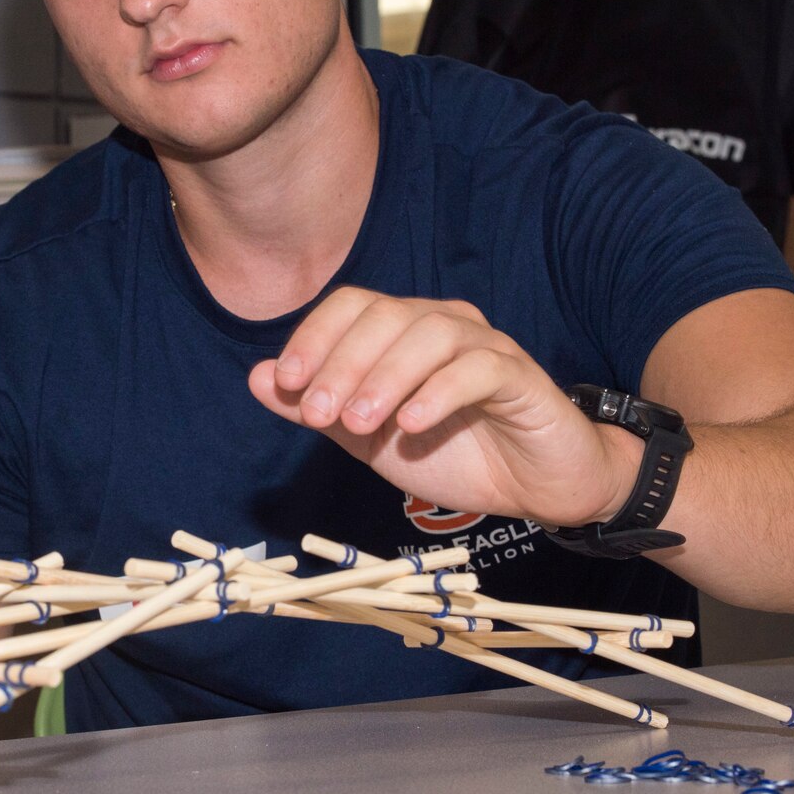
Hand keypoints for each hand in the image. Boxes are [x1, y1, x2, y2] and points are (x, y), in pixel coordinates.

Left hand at [247, 289, 639, 527]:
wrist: (536, 487)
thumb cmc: (454, 454)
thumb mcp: (369, 439)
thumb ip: (317, 410)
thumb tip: (257, 378)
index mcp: (404, 331)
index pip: (352, 306)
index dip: (314, 338)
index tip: (286, 382)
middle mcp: (444, 325)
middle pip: (385, 316)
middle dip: (341, 363)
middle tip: (317, 413)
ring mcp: (486, 347)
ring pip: (429, 335)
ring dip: (384, 378)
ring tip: (359, 423)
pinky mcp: (521, 378)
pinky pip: (479, 369)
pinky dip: (438, 392)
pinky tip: (410, 425)